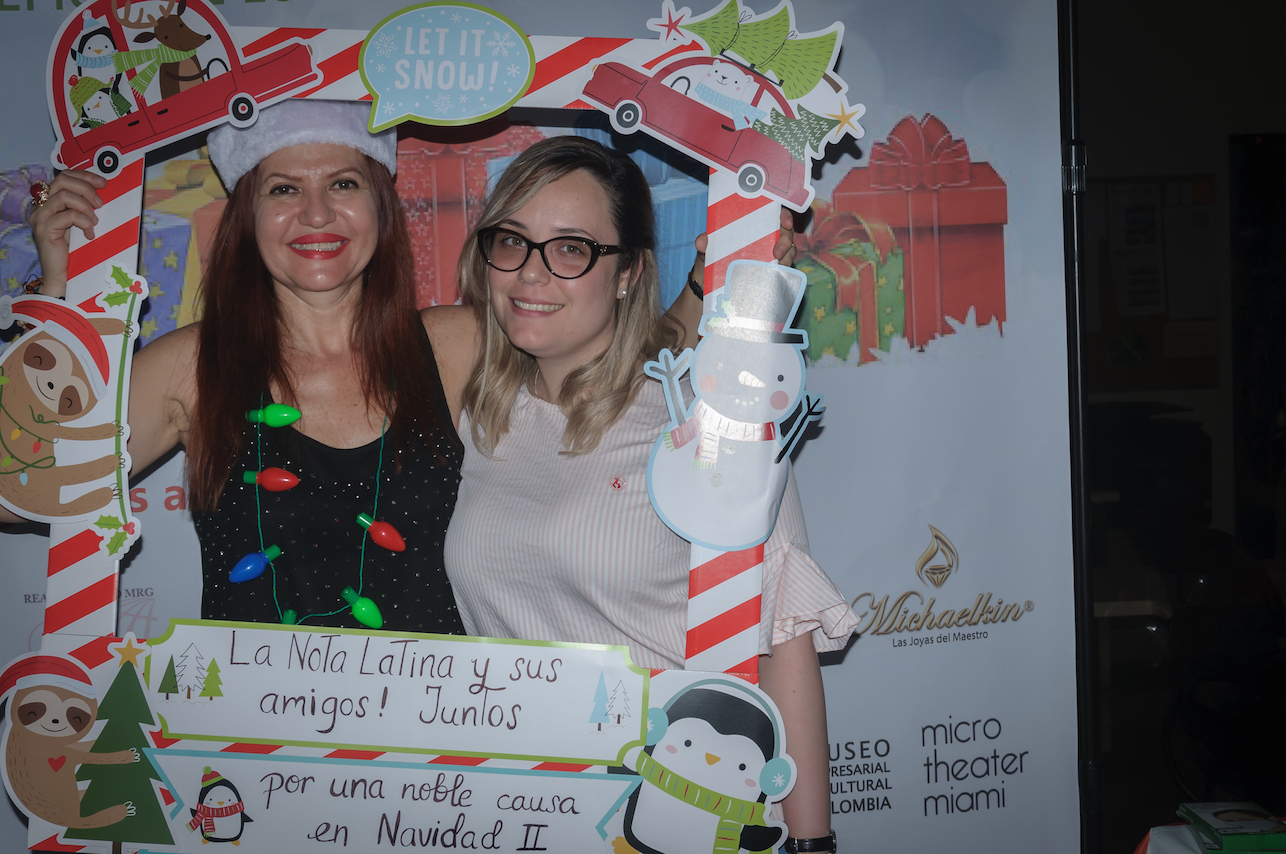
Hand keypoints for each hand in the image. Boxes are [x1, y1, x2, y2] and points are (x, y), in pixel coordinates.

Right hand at [29, 169, 106, 297]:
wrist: (65, 276)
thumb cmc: (76, 251)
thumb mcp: (83, 223)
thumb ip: (86, 207)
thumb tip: (103, 193)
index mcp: (50, 202)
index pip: (64, 177)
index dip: (84, 176)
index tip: (103, 183)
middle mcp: (41, 207)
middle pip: (62, 181)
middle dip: (86, 188)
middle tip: (100, 203)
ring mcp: (41, 217)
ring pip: (64, 196)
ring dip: (86, 207)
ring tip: (94, 222)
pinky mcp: (44, 229)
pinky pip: (67, 215)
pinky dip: (84, 222)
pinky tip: (89, 234)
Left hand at [690, 207, 797, 285]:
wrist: (707, 289)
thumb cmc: (708, 263)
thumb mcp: (705, 252)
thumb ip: (705, 245)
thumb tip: (701, 241)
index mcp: (751, 227)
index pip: (773, 214)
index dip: (784, 215)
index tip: (786, 222)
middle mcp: (763, 239)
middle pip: (785, 233)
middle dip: (786, 240)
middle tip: (778, 252)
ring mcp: (768, 256)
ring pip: (788, 251)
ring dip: (787, 257)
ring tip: (778, 265)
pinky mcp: (769, 272)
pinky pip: (783, 269)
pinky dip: (783, 271)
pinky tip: (776, 275)